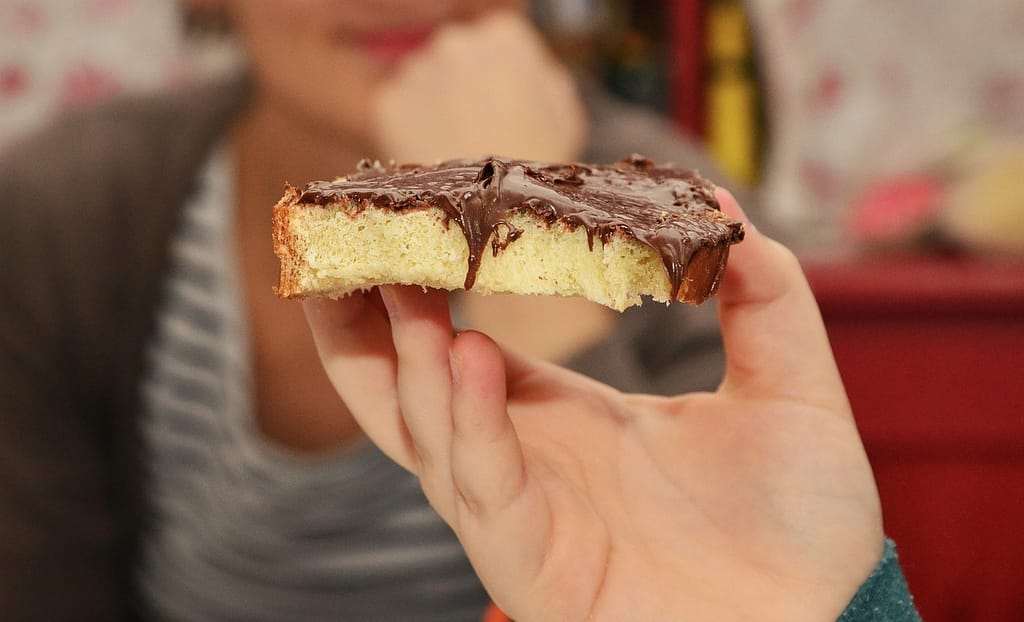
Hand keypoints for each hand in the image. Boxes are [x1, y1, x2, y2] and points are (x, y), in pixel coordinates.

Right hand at [302, 191, 883, 621]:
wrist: (823, 620)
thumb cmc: (794, 521)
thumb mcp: (785, 387)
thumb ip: (763, 295)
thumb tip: (720, 205)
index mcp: (558, 416)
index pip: (458, 344)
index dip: (420, 288)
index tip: (401, 215)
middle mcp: (521, 460)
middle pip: (404, 391)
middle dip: (358, 324)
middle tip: (338, 240)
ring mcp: (520, 515)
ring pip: (429, 435)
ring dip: (409, 359)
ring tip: (404, 282)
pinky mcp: (534, 567)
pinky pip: (486, 490)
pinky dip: (472, 423)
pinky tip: (469, 355)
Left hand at [372, 10, 586, 163]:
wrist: (494, 209)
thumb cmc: (537, 165)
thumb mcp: (566, 112)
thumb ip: (541, 74)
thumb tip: (523, 67)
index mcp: (504, 35)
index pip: (497, 40)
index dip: (501, 74)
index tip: (504, 102)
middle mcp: (456, 41)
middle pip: (456, 55)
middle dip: (464, 83)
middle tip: (479, 127)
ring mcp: (417, 70)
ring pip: (423, 82)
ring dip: (435, 106)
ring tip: (457, 146)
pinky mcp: (388, 103)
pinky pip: (398, 112)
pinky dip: (410, 131)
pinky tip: (433, 154)